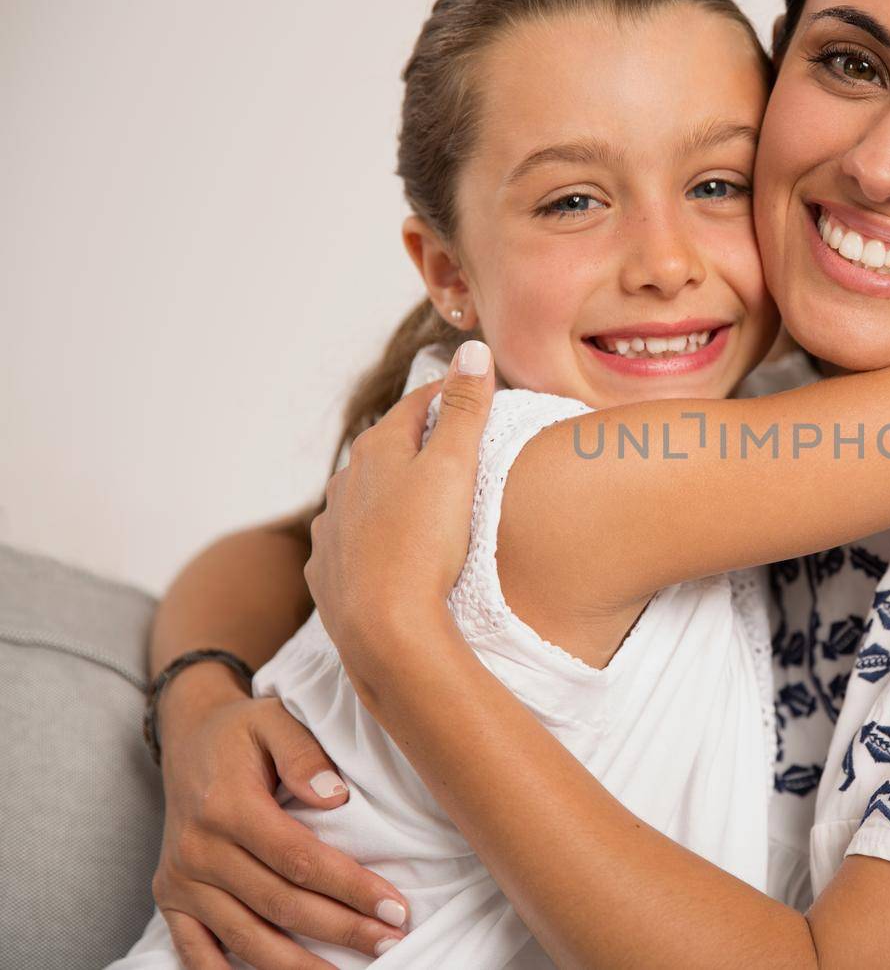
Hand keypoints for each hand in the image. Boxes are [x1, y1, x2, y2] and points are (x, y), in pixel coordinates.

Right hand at [150, 664, 408, 967]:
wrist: (188, 737)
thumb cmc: (245, 731)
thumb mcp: (275, 720)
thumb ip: (305, 753)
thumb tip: (336, 797)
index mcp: (227, 806)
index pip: (300, 860)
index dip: (350, 888)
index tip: (395, 907)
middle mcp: (197, 850)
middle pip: (280, 904)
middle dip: (341, 929)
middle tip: (391, 942)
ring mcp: (179, 880)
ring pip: (247, 938)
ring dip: (300, 965)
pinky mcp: (169, 899)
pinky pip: (197, 952)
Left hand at [305, 341, 494, 701]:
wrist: (383, 628)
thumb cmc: (423, 543)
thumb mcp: (455, 466)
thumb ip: (465, 409)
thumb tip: (472, 349)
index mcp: (376, 449)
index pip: (417, 405)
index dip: (449, 395)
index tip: (476, 393)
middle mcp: (344, 483)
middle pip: (388, 450)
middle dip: (419, 444)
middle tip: (458, 450)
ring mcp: (330, 529)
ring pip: (365, 497)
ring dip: (393, 493)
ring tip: (427, 508)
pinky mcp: (327, 572)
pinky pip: (351, 544)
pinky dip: (373, 539)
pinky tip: (394, 554)